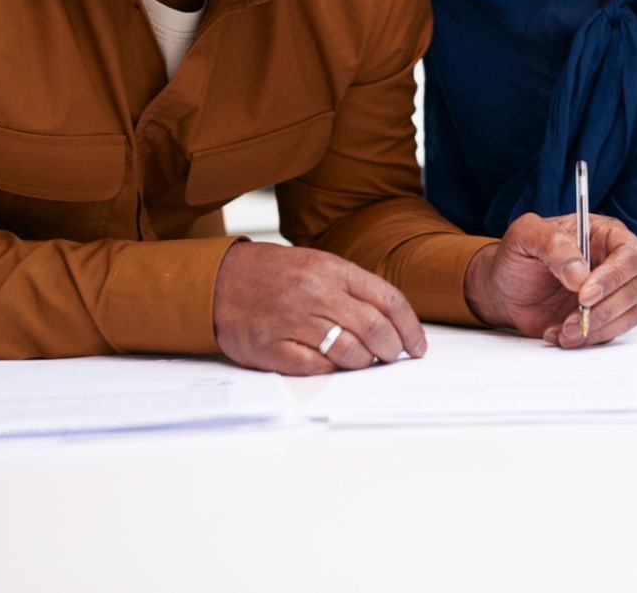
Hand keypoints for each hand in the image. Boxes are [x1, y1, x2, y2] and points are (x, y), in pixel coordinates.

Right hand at [213, 241, 427, 374]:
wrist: (219, 280)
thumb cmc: (273, 274)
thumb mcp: (316, 264)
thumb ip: (351, 287)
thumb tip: (390, 320)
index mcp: (332, 269)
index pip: (388, 299)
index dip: (410, 327)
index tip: (417, 345)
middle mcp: (316, 293)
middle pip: (374, 329)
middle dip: (391, 349)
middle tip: (392, 357)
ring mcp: (294, 320)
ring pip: (349, 352)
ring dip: (363, 362)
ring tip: (361, 361)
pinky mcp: (273, 347)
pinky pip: (316, 368)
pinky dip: (329, 371)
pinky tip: (328, 364)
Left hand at [463, 212, 636, 347]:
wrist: (504, 288)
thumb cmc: (518, 256)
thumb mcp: (525, 236)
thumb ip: (553, 244)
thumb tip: (580, 273)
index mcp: (603, 234)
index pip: (630, 253)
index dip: (614, 276)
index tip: (585, 294)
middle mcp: (614, 262)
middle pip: (635, 287)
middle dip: (604, 308)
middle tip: (572, 319)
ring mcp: (612, 292)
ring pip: (629, 314)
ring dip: (597, 327)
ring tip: (563, 329)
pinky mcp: (605, 317)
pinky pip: (612, 332)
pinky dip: (588, 338)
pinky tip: (561, 333)